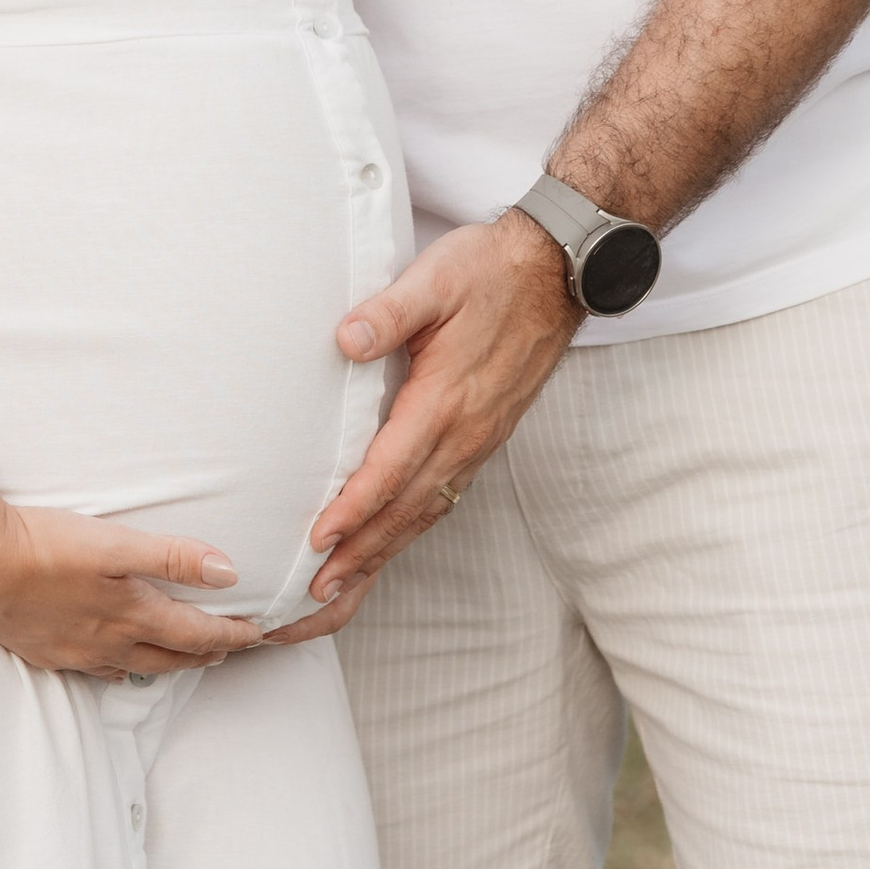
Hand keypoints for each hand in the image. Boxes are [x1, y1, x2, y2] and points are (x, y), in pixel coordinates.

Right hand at [0, 504, 266, 678]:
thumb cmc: (47, 546)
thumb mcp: (117, 543)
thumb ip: (173, 557)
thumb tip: (228, 573)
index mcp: (133, 616)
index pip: (197, 634)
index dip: (232, 635)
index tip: (258, 634)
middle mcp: (110, 644)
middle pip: (172, 657)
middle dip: (206, 654)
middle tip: (230, 649)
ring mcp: (77, 654)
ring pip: (136, 668)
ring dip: (168, 662)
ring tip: (185, 657)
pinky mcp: (47, 652)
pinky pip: (97, 671)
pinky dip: (122, 668)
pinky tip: (118, 663)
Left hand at [304, 215, 580, 597]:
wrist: (556, 274)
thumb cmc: (491, 272)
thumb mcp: (436, 278)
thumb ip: (389, 310)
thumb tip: (345, 340)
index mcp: (446, 398)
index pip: (392, 468)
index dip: (353, 508)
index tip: (318, 541)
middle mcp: (464, 433)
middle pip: (405, 510)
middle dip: (358, 556)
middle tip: (313, 596)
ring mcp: (477, 441)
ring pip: (424, 512)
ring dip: (381, 553)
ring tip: (340, 590)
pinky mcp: (483, 439)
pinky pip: (442, 498)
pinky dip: (410, 530)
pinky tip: (389, 543)